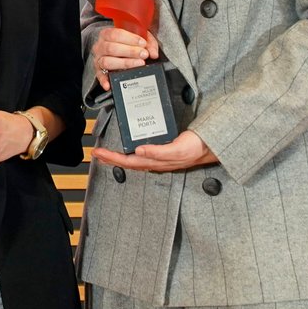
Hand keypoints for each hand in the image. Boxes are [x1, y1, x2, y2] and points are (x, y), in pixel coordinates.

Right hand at [90, 27, 158, 90]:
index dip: (130, 39)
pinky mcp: (99, 71)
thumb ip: (148, 44)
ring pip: (107, 61)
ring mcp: (99, 59)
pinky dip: (104, 80)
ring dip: (124, 63)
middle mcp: (100, 46)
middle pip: (111, 48)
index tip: (143, 43)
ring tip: (138, 64)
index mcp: (107, 34)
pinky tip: (109, 84)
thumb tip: (153, 54)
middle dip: (130, 51)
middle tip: (144, 54)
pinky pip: (99, 76)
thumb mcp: (139, 39)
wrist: (116, 48)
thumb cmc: (127, 43)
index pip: (116, 34)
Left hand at [92, 128, 216, 173]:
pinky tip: (129, 149)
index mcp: (156, 161)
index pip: (129, 161)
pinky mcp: (163, 152)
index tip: (99, 153)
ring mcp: (159, 158)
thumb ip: (159, 152)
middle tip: (96, 153)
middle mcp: (156, 161)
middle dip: (111, 158)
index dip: (112, 158)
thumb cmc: (196, 148)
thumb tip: (139, 151)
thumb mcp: (178, 150)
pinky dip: (131, 152)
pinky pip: (142, 154)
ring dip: (119, 157)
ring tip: (107, 153)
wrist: (211, 146)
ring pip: (134, 160)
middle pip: (128, 162)